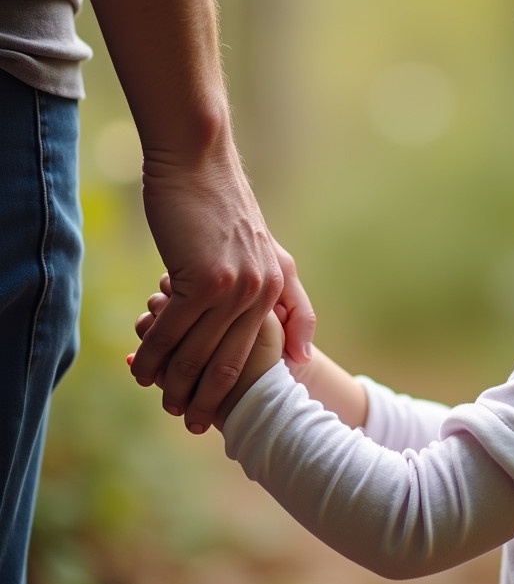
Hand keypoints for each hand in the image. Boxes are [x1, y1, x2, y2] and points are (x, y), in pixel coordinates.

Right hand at [129, 146, 314, 433]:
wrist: (198, 161)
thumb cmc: (222, 206)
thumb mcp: (268, 251)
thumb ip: (287, 297)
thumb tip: (302, 353)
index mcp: (277, 285)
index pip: (256, 353)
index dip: (237, 389)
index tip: (221, 413)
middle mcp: (261, 291)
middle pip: (230, 362)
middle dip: (209, 397)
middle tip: (190, 422)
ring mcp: (234, 286)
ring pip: (198, 351)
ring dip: (175, 382)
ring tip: (161, 400)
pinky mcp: (202, 278)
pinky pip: (173, 330)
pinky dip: (154, 354)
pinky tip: (141, 369)